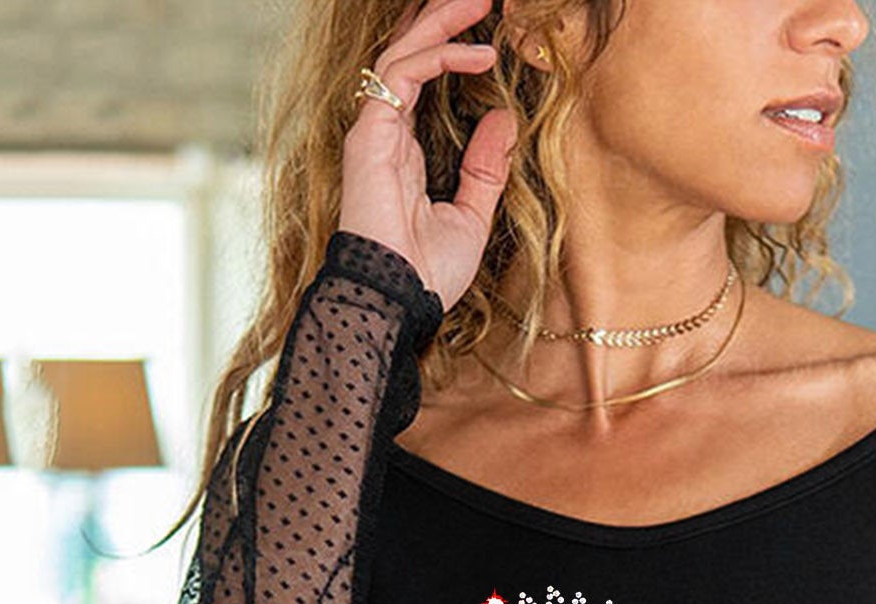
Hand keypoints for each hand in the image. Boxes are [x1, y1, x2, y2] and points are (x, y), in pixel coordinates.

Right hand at [338, 0, 517, 313]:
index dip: (445, 48)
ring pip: (403, 52)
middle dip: (441, 17)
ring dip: (441, 20)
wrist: (398, 301)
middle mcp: (385, 134)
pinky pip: (403, 74)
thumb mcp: (472, 218)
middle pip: (408, 55)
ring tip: (481, 2)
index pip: (418, 81)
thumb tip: (504, 118)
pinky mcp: (371, 134)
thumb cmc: (426, 274)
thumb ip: (486, 169)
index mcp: (404, 152)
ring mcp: (375, 132)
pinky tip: (479, 55)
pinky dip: (440, 56)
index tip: (485, 31)